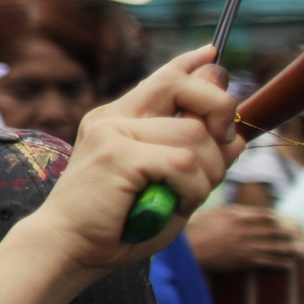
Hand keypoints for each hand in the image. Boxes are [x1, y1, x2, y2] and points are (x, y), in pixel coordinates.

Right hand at [27, 48, 241, 277]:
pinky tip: (171, 204)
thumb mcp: (168, 187)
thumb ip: (196, 160)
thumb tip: (235, 134)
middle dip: (220, 110)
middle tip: (223, 145)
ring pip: (195, 136)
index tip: (212, 55)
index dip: (191, 66)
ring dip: (207, 175)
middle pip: (185, 88)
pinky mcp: (116, 153)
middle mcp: (114, 117)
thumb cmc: (117, 225)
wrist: (68, 248)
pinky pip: (184, 163)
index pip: (162, 80)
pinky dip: (191, 190)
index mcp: (119, 121)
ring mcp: (112, 132)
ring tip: (180, 198)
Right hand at [185, 204, 303, 270]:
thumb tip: (242, 209)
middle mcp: (246, 230)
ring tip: (302, 250)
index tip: (280, 220)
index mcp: (238, 216)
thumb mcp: (211, 213)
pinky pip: (268, 262)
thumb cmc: (197, 230)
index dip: (273, 218)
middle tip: (298, 234)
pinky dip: (281, 264)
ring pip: (275, 247)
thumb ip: (229, 210)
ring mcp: (248, 246)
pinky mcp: (246, 260)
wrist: (191, 251)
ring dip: (290, 249)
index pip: (263, 215)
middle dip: (287, 233)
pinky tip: (290, 265)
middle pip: (273, 231)